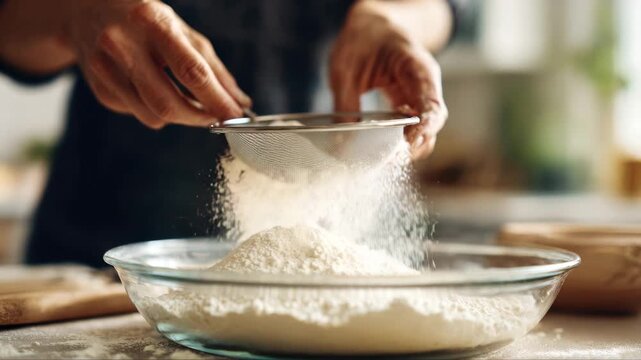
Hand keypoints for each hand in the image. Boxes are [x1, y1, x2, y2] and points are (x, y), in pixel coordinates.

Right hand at [63, 0, 249, 128]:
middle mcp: (124, 44)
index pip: (191, 72)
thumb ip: (213, 68)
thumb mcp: (182, 31)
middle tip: (215, 117)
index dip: (216, 99)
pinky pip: (137, 113)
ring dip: (178, 117)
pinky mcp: (98, 87)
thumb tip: (240, 103)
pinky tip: (152, 89)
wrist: (87, 9)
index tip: (235, 115)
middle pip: (168, 103)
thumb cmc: (146, 20)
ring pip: (152, 116)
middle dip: (198, 118)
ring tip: (186, 102)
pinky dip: (154, 110)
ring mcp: (105, 68)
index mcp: (153, 24)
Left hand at [330, 1, 447, 158]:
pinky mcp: (409, 106)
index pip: (431, 103)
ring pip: (425, 131)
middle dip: (415, 144)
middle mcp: (425, 86)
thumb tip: (341, 143)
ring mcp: (419, 98)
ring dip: (407, 147)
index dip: (425, 127)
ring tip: (382, 158)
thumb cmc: (363, 41)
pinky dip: (400, 142)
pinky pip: (412, 129)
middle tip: (388, 159)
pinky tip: (382, 148)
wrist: (372, 27)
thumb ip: (345, 104)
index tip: (410, 142)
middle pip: (433, 124)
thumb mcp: (346, 69)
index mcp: (417, 69)